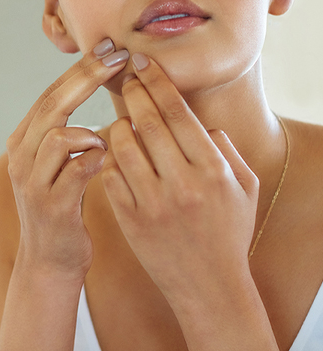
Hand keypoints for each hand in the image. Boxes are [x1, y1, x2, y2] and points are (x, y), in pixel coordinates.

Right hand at [6, 39, 128, 277]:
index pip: (51, 94)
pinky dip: (96, 159)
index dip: (80, 69)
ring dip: (91, 132)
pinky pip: (76, 170)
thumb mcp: (57, 164)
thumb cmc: (64, 206)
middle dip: (88, 78)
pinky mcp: (51, 205)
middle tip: (119, 58)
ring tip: (110, 140)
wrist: (50, 260)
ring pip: (59, 135)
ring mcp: (32, 182)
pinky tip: (108, 160)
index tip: (110, 47)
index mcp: (23, 141)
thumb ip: (67, 132)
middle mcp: (20, 157)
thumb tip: (95, 91)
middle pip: (52, 105)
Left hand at [101, 54, 258, 309]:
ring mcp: (153, 202)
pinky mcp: (130, 219)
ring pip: (123, 146)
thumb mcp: (242, 188)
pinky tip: (110, 151)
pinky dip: (107, 158)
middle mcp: (183, 183)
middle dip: (133, 93)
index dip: (158, 83)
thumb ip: (225, 151)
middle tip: (124, 77)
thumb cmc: (228, 233)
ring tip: (120, 119)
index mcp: (213, 170)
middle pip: (148, 123)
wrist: (209, 287)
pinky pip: (110, 175)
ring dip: (117, 125)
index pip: (179, 113)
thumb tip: (201, 124)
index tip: (143, 63)